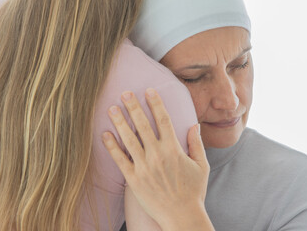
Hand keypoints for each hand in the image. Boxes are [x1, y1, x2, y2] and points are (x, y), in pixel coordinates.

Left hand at [102, 88, 211, 229]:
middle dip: (133, 106)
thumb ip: (197, 144)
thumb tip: (194, 125)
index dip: (155, 103)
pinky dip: (111, 146)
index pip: (163, 120)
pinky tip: (105, 134)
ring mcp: (144, 167)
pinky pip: (120, 160)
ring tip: (112, 108)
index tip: (149, 90)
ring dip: (120, 122)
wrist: (181, 217)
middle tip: (125, 93)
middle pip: (143, 125)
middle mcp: (157, 155)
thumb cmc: (193, 191)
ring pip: (129, 139)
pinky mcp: (134, 179)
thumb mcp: (201, 166)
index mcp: (174, 149)